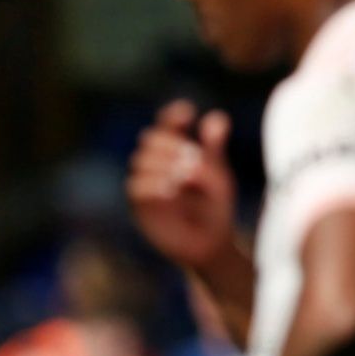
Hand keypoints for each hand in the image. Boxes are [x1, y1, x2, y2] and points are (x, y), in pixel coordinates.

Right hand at [128, 100, 239, 270]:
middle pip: (151, 138)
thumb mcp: (218, 175)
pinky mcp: (140, 206)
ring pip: (141, 160)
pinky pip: (136, 187)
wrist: (210, 243)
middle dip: (171, 144)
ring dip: (164, 163)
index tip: (187, 112)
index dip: (172, 115)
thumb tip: (217, 116)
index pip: (167, 124)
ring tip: (184, 176)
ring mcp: (146, 184)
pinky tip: (171, 189)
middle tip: (193, 159)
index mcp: (175, 152)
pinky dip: (153, 184)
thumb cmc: (214, 207)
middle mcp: (157, 164)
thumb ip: (214, 148)